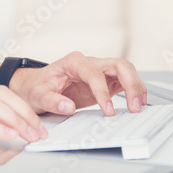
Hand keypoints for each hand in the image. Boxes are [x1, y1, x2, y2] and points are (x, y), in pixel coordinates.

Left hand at [9, 52, 146, 116]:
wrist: (34, 85)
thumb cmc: (36, 86)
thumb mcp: (37, 95)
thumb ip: (51, 101)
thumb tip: (68, 107)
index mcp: (73, 62)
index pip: (94, 73)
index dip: (103, 92)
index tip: (107, 110)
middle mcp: (89, 63)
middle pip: (118, 65)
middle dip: (130, 83)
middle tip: (133, 106)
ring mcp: (98, 71)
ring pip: (125, 70)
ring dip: (135, 86)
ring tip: (138, 106)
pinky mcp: (104, 81)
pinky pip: (123, 81)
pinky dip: (133, 89)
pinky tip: (137, 102)